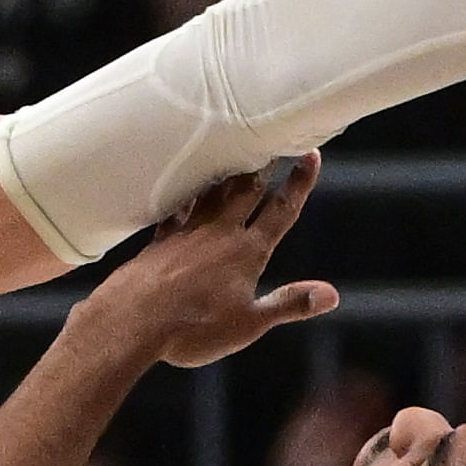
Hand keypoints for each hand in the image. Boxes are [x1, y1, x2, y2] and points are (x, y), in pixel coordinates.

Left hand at [84, 159, 339, 368]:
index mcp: (247, 252)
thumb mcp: (249, 323)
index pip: (281, 211)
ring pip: (214, 192)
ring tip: (237, 150)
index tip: (311, 154)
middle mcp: (220, 233)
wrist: (133, 321)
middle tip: (274, 137)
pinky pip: (179, 207)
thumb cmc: (194, 327)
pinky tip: (188, 188)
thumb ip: (290, 304)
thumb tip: (333, 294)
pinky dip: (188, 194)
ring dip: (229, 171)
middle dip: (265, 165)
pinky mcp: (161, 240)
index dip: (299, 183)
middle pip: (247, 190)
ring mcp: (188, 233)